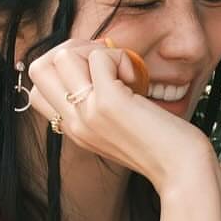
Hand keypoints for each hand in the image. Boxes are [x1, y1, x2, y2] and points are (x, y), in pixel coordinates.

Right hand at [24, 40, 214, 190]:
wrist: (183, 171)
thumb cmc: (162, 145)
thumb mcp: (119, 126)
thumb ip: (100, 102)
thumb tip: (98, 60)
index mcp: (74, 129)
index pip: (37, 89)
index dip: (64, 69)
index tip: (97, 73)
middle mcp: (74, 123)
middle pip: (39, 68)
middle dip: (72, 50)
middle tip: (106, 62)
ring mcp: (88, 113)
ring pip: (63, 55)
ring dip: (96, 50)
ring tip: (124, 70)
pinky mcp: (109, 103)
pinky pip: (98, 57)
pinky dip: (120, 56)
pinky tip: (137, 77)